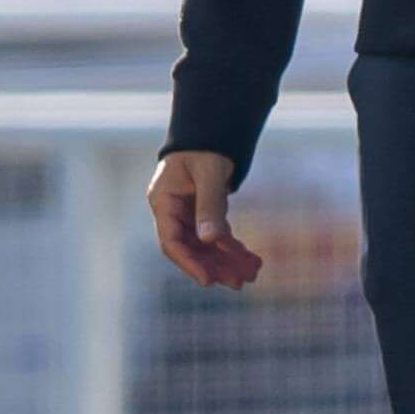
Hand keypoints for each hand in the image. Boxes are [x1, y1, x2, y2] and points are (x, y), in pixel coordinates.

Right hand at [148, 149, 263, 288]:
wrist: (211, 129)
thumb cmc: (205, 146)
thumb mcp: (209, 173)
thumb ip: (210, 205)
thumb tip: (210, 240)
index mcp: (163, 201)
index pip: (170, 242)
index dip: (189, 263)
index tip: (208, 281)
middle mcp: (172, 211)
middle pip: (190, 248)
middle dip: (215, 267)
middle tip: (239, 283)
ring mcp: (187, 214)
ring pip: (205, 246)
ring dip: (227, 261)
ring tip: (251, 275)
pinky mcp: (203, 213)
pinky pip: (217, 236)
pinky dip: (233, 248)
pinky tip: (251, 260)